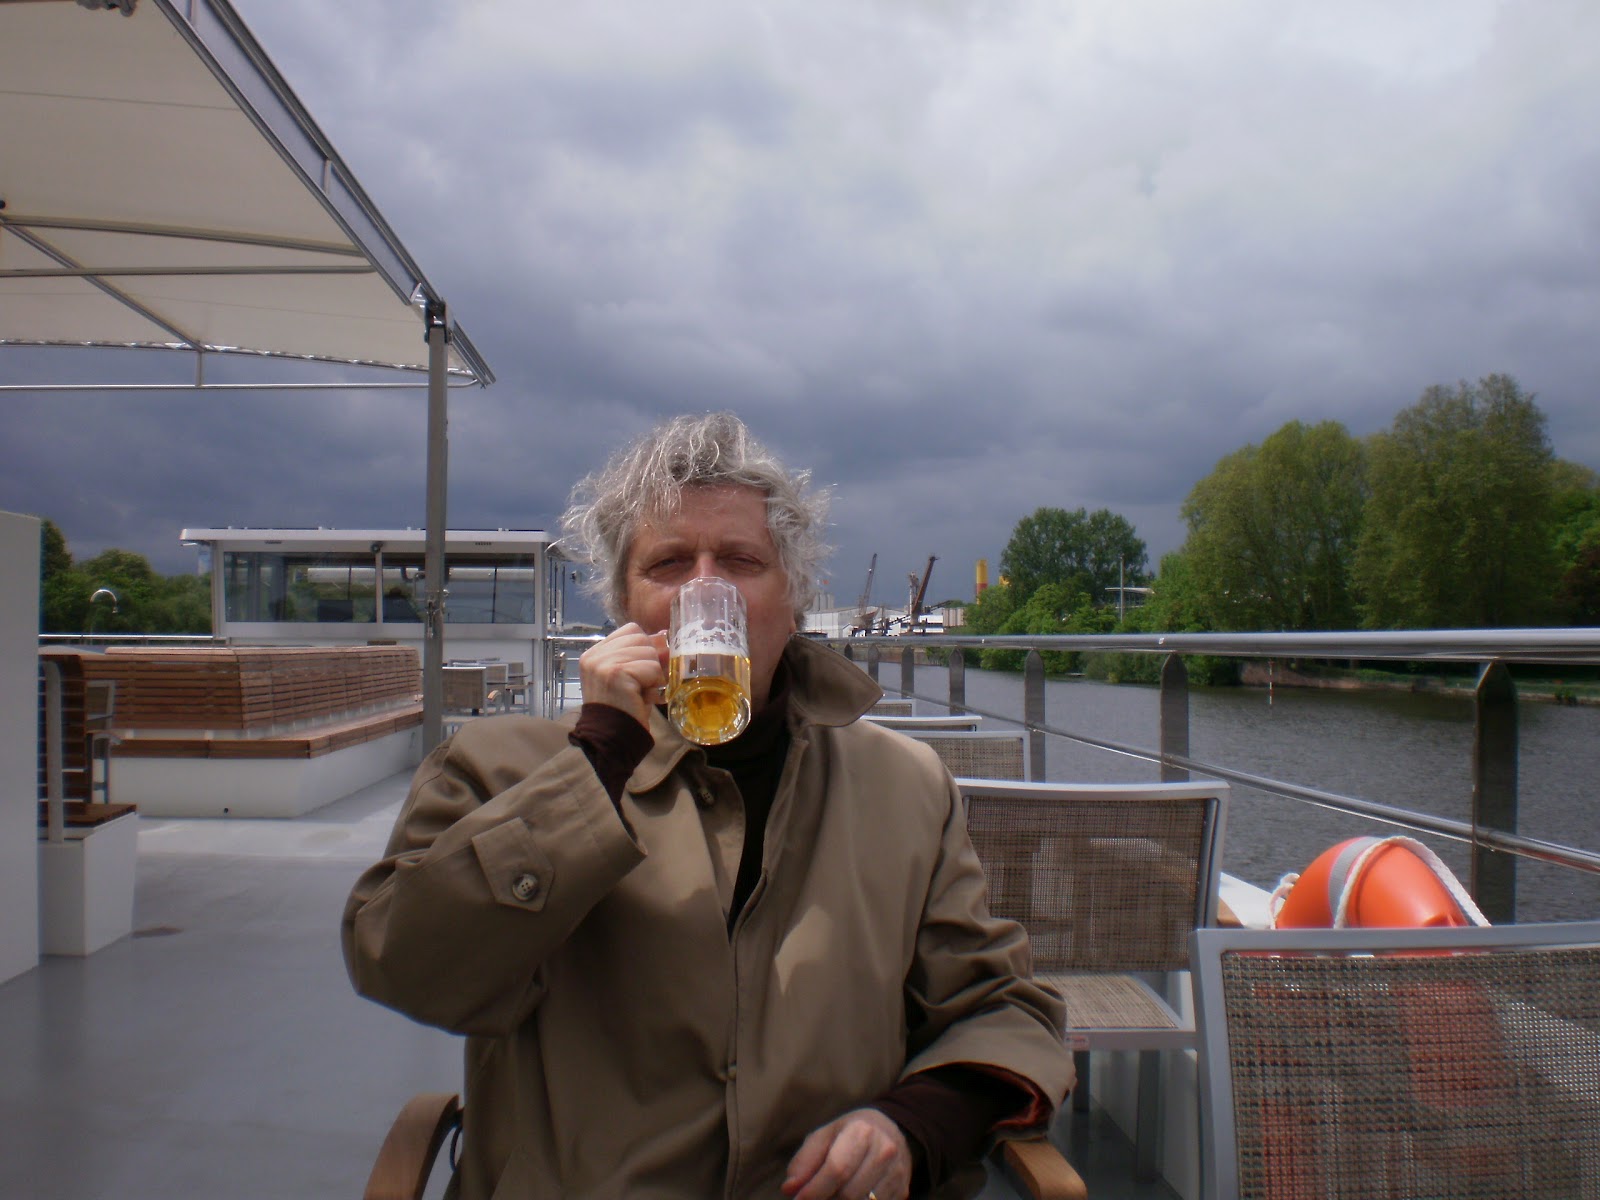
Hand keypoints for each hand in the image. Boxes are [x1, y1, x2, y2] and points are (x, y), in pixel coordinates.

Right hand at [578, 623, 667, 727]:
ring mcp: (603, 663)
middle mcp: (595, 655)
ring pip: (649, 652)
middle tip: (645, 684)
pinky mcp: (616, 673)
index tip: (645, 669)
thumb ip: (641, 655)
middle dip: (651, 661)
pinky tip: (645, 697)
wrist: (613, 739)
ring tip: (643, 692)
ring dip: (654, 674)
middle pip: (641, 638)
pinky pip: (651, 667)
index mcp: (595, 653)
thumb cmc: (624, 709)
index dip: (646, 647)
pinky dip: (654, 683)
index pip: (631, 630)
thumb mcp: (630, 676)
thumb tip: (665, 636)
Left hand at [782, 1108, 911, 1199]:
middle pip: (849, 1193)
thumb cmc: (848, 1135)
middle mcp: (884, 1151)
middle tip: (812, 1199)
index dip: (814, 1190)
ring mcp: (896, 1173)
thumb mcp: (823, 1137)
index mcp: (862, 1131)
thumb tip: (789, 1188)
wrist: (888, 1131)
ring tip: (828, 1197)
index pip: (837, 1169)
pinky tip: (842, 1199)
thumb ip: (804, 1161)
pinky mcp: (902, 1191)